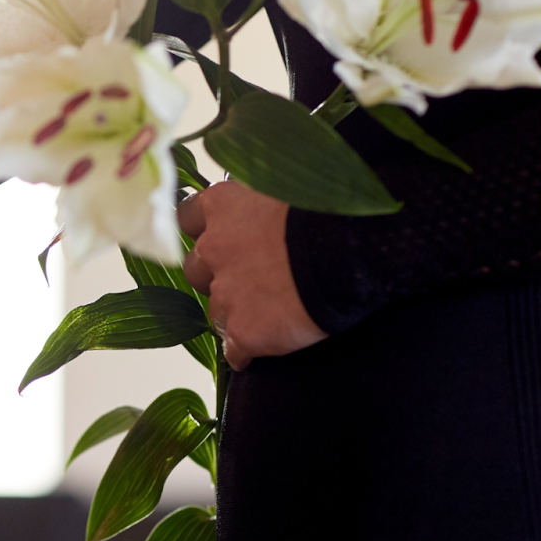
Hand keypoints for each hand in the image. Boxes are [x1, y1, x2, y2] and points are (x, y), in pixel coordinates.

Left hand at [178, 181, 326, 370]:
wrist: (354, 249)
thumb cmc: (331, 208)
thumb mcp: (287, 188)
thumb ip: (262, 199)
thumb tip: (262, 206)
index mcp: (223, 206)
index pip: (187, 217)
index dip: (203, 232)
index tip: (218, 237)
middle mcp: (213, 249)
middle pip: (196, 269)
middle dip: (216, 275)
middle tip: (251, 279)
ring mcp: (225, 293)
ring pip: (215, 312)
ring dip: (233, 313)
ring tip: (266, 315)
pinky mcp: (243, 332)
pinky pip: (234, 351)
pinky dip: (245, 352)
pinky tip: (262, 350)